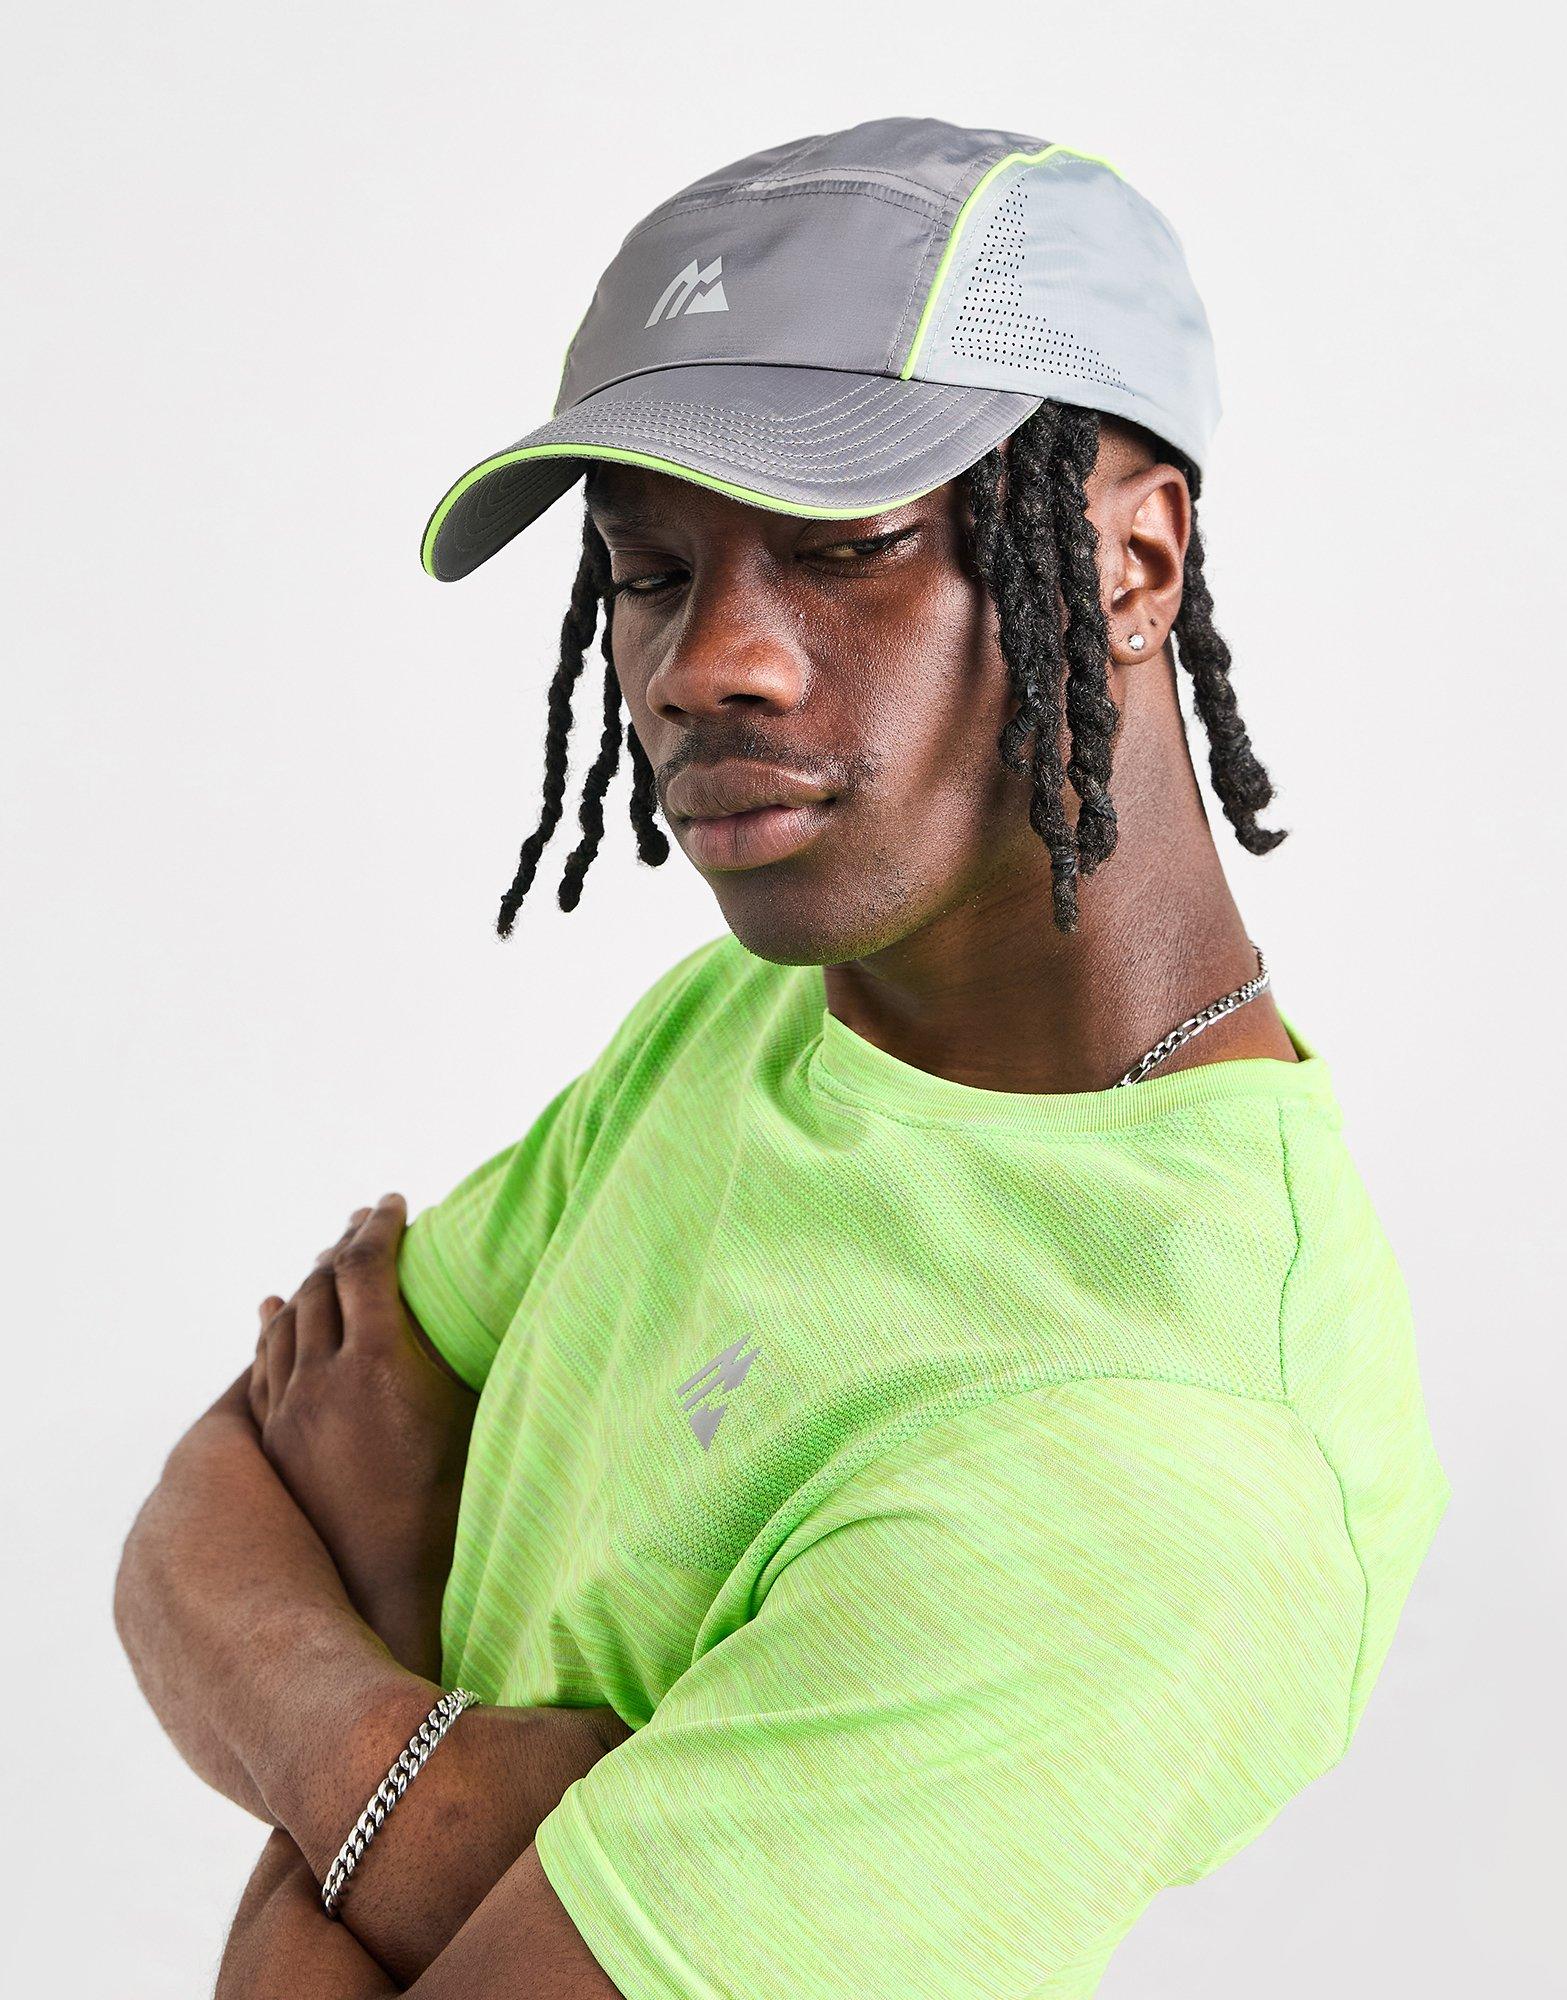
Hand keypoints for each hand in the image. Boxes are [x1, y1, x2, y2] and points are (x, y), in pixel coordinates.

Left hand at [250, 1194, 477, 1680]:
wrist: (387, 1586)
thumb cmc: (449, 1504)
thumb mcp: (473, 1416)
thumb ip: (466, 1359)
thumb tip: (498, 1308)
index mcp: (377, 1363)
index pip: (367, 1267)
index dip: (379, 1227)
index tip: (394, 1203)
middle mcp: (323, 1378)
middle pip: (322, 1284)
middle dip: (343, 1244)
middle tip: (363, 1220)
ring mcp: (290, 1410)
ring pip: (286, 1321)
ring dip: (307, 1281)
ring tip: (325, 1258)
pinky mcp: (275, 1440)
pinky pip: (262, 1366)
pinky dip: (270, 1328)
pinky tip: (271, 1310)